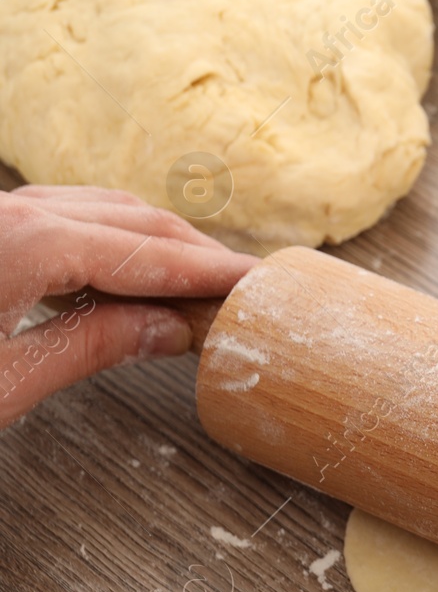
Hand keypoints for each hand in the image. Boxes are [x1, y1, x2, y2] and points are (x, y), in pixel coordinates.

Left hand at [0, 185, 257, 427]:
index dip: (211, 271)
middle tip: (241, 287)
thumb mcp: (3, 383)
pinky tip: (125, 268)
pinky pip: (59, 212)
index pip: (147, 254)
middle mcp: (9, 210)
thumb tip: (168, 331)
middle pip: (131, 219)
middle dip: (194, 253)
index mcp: (23, 243)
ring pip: (98, 208)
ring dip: (154, 241)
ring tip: (196, 280)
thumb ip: (87, 346)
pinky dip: (107, 235)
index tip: (258, 283)